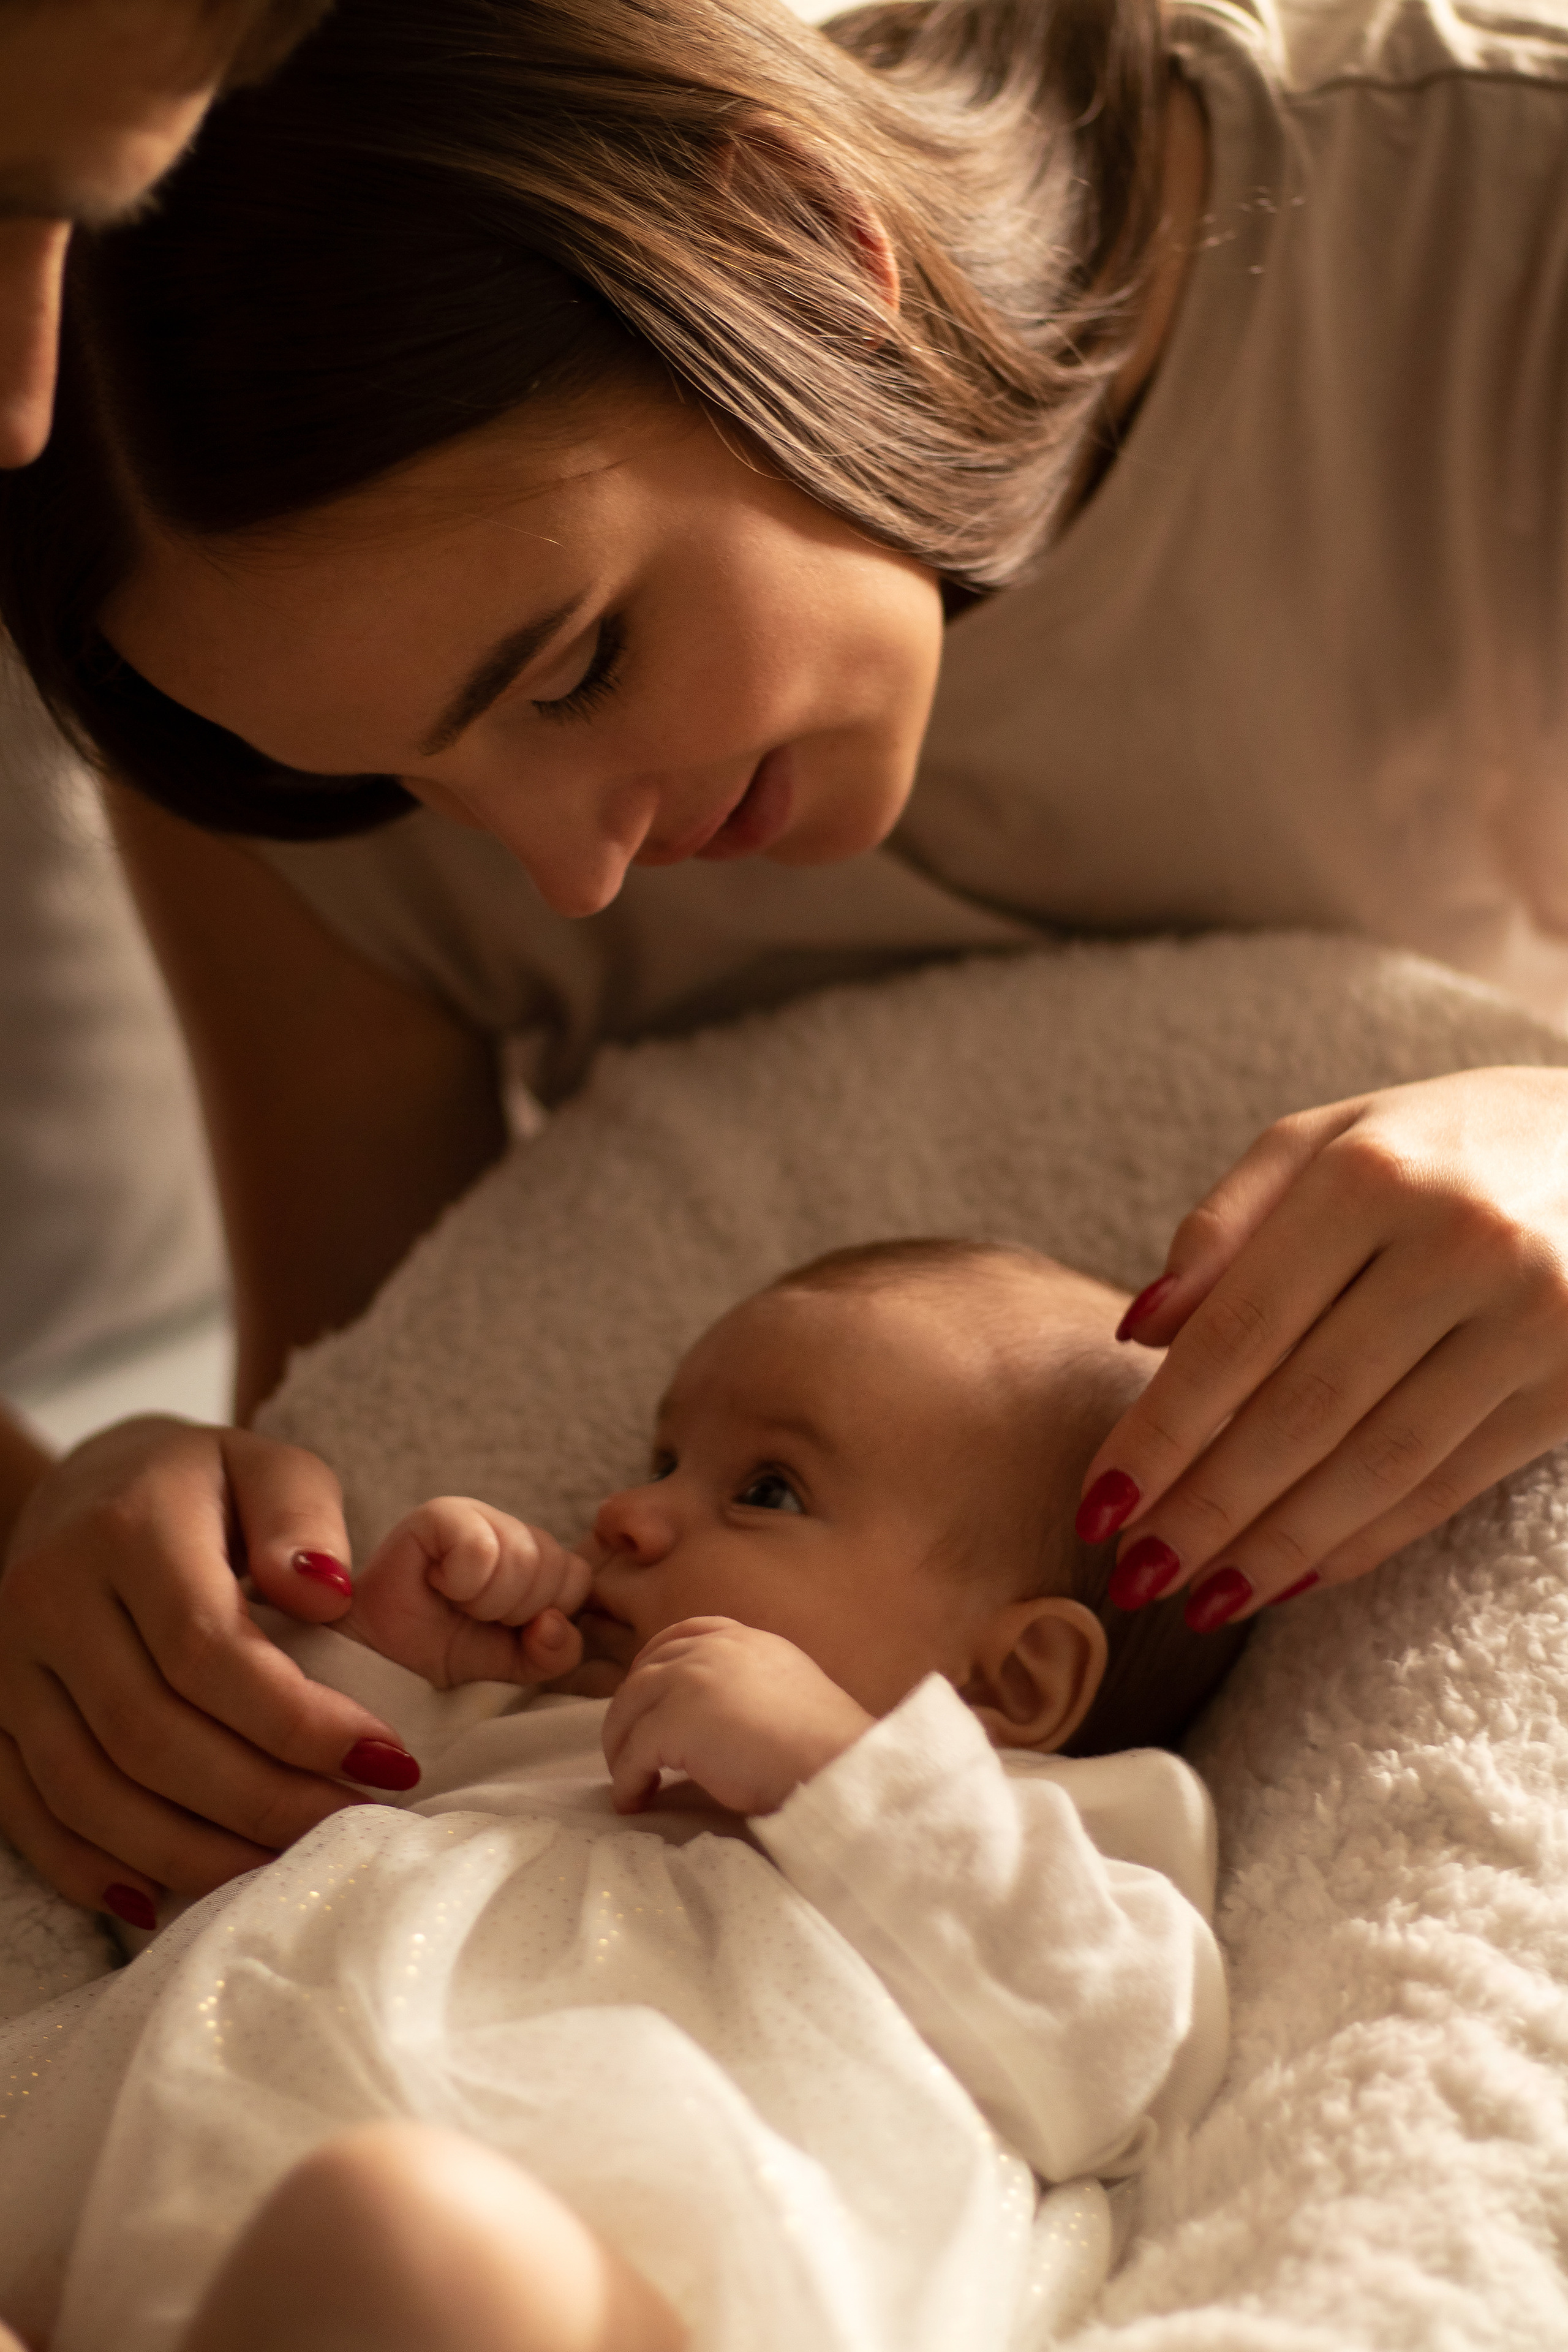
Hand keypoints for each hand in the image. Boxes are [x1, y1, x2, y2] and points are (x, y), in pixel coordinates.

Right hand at [0, 1417, 420, 1916]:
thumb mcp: (268, 1465)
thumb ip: (304, 1517)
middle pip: (150, 1734)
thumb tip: (328, 1595)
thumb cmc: (203, 1485)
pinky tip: (165, 1900)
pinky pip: (29, 1813)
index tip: (386, 1759)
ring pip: (88, 1790)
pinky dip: (93, 1869)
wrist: (85, 1486)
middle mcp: (50, 1598)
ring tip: (283, 1869)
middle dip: (261, 1800)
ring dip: (189, 1852)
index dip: (298, 1720)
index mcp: (127, 1529)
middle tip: (353, 1826)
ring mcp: (8, 1665)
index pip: (208, 1651)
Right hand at [346, 1498, 588, 1688]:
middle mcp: (512, 1527)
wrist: (386, 1663)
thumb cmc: (451, 1652)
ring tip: (456, 1601)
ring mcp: (477, 1515)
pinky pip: (481, 1549)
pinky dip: (462, 1581)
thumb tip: (553, 1624)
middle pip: (555, 1566)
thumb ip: (556, 1652)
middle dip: (515, 1610)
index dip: (545, 1615)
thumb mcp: (520, 1663)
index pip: (578, 1577)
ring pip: (523, 1558)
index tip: (505, 1627)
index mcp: (538, 1555)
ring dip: (487, 1601)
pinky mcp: (440, 1514)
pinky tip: (439, 1584)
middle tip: (474, 1615)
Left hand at [601, 1618, 871, 1815]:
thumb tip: (714, 1718)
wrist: (834, 1765)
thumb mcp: (787, 1691)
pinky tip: (634, 1800)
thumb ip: (747, 1687)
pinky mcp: (675, 1722)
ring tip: (628, 1778)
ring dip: (621, 1746)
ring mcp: (690, 1681)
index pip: (683, 1634)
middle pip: (646, 1671)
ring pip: (629, 1708)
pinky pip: (633, 1752)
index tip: (647, 1695)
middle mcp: (713, 1649)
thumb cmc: (824, 1745)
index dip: (655, 1664)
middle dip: (629, 1708)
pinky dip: (627, 1779)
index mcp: (745, 1639)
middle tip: (627, 1745)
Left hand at [1078, 1069, 1567, 1626]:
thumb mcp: (1331, 1140)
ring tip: (1200, 1599)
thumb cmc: (1445, 1143)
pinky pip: (1452, 1482)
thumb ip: (1227, 1223)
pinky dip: (1368, 1540)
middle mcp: (1456, 1243)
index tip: (1097, 1501)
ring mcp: (1531, 1316)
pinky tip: (1297, 1578)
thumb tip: (1137, 1328)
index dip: (1162, 1427)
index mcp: (1369, 1175)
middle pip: (1302, 1409)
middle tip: (1133, 1574)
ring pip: (1377, 1463)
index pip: (1240, 1330)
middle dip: (1206, 1507)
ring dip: (1278, 1546)